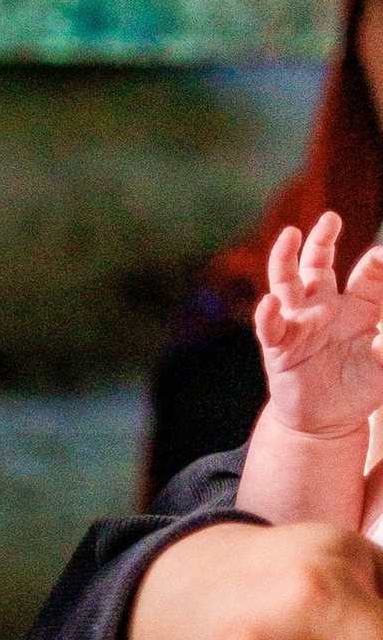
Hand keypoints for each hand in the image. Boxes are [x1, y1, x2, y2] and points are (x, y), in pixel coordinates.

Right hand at [256, 213, 382, 442]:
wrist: (325, 421)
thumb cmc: (360, 386)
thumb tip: (381, 339)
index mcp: (359, 304)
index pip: (369, 275)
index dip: (378, 264)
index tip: (382, 257)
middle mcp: (325, 305)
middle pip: (320, 264)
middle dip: (323, 240)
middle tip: (331, 218)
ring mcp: (299, 322)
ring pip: (288, 282)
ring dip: (285, 258)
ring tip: (289, 234)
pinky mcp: (279, 345)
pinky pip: (271, 325)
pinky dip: (267, 314)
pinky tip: (270, 303)